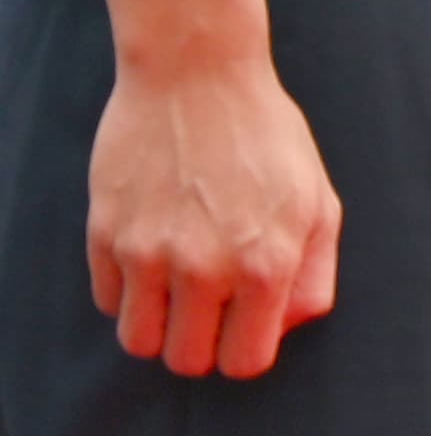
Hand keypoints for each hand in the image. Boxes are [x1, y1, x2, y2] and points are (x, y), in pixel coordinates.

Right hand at [86, 43, 341, 379]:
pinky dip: (126, 290)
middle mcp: (206, 267)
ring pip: (139, 341)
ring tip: (175, 285)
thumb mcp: (319, 203)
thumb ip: (311, 276)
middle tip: (208, 305)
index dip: (243, 348)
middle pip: (186, 362)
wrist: (197, 73)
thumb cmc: (266, 138)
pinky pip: (107, 300)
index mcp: (267, 264)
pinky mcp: (106, 233)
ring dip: (158, 324)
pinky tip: (150, 250)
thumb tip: (281, 329)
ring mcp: (149, 252)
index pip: (244, 363)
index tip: (242, 323)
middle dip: (199, 342)